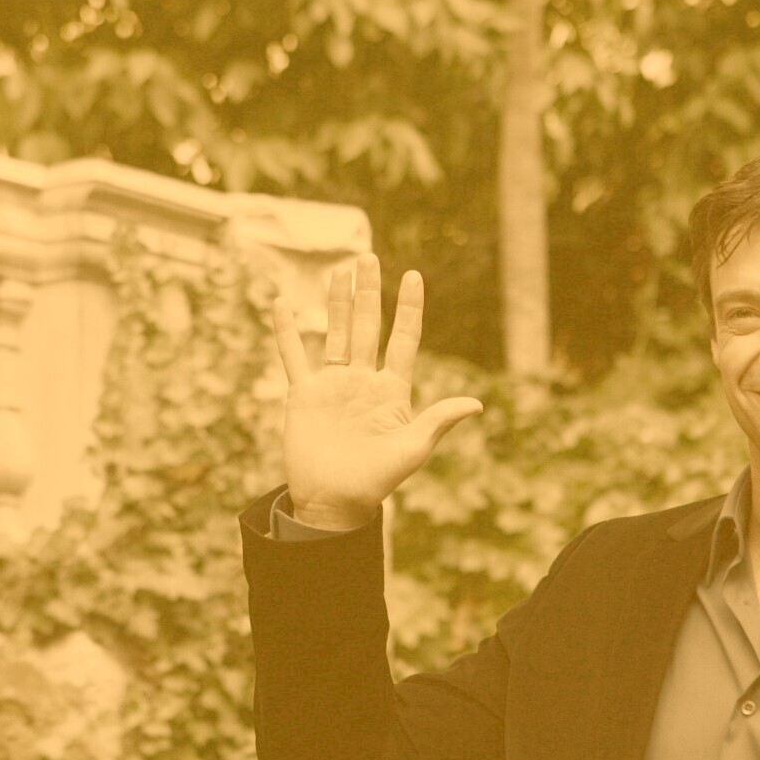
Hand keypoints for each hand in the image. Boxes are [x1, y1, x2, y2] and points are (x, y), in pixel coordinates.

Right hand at [273, 254, 482, 530]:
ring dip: (338, 302)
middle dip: (370, 293)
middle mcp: (363, 380)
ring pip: (336, 332)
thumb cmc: (377, 480)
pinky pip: (294, 355)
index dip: (409, 308)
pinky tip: (283, 304)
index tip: (413, 276)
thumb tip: (476, 404)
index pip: (404, 339)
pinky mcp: (304, 394)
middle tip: (369, 258)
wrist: (334, 501)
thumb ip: (438, 421)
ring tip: (340, 270)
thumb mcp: (412, 449)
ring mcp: (333, 384)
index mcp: (392, 389)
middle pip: (368, 326)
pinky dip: (287, 331)